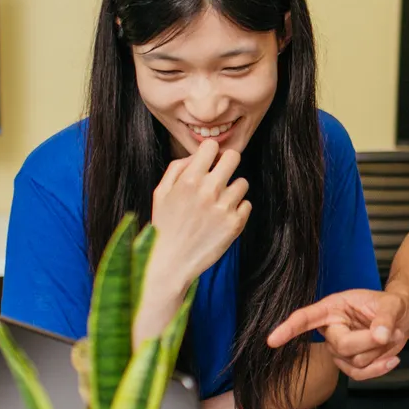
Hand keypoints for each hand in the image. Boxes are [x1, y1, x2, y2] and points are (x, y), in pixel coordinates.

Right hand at [148, 138, 249, 293]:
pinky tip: (223, 218)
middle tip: (221, 176)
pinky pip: (247, 204)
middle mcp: (208, 191)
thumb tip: (198, 155)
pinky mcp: (235, 224)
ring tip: (219, 203)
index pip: (211, 146)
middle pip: (234, 157)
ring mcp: (224, 207)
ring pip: (243, 182)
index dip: (211, 152)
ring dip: (233, 190)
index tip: (210, 162)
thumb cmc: (165, 225)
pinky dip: (238, 210)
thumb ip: (177, 168)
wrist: (171, 262)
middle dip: (228, 163)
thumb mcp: (161, 192)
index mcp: (189, 180)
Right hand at [268, 288, 408, 379]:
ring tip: (392, 335)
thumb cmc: (392, 305)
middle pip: (341, 345)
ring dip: (380, 352)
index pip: (306, 318)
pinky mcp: (349, 364)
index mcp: (333, 308)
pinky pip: (360, 375)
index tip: (272, 341)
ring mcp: (338, 349)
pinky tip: (391, 358)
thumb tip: (380, 336)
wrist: (401, 319)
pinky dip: (379, 368)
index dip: (289, 329)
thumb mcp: (393, 304)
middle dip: (370, 342)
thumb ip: (386, 318)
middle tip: (392, 331)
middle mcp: (331, 329)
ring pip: (354, 362)